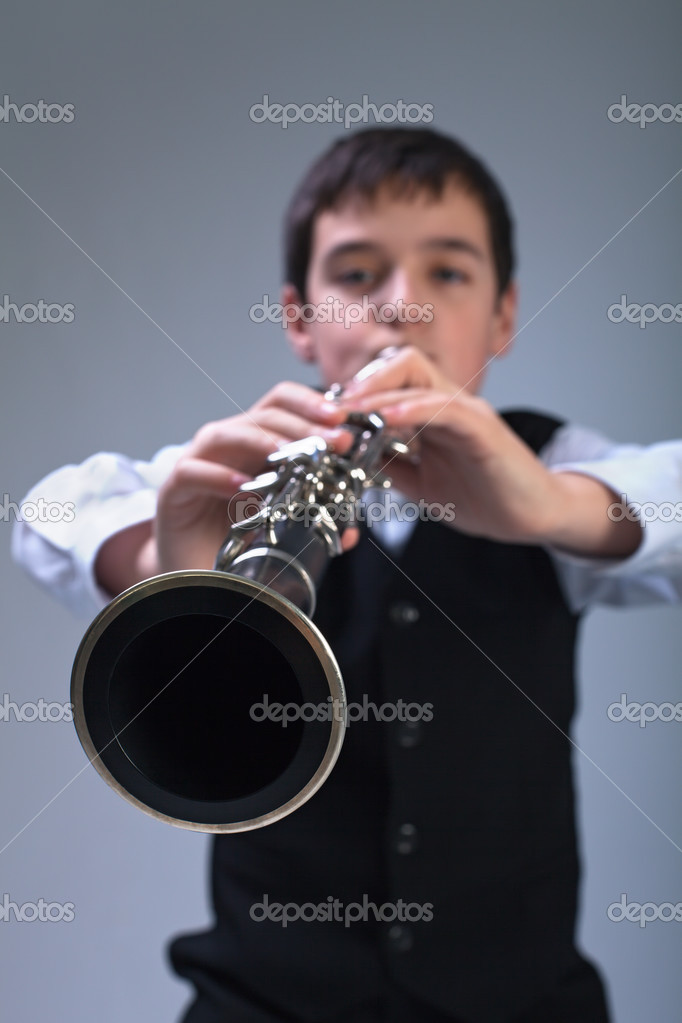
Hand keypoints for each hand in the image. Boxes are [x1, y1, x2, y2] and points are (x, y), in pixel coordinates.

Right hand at [154, 382, 356, 572]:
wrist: (191, 576)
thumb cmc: (235, 542)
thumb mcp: (281, 525)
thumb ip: (313, 520)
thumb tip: (350, 531)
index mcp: (255, 444)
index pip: (281, 404)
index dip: (311, 404)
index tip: (342, 420)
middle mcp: (226, 446)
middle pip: (262, 415)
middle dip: (302, 426)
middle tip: (333, 443)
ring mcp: (197, 463)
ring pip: (224, 434)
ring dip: (261, 441)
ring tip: (288, 455)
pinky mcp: (173, 490)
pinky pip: (192, 472)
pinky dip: (218, 476)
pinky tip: (242, 488)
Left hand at [339, 346, 641, 557]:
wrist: (532, 516)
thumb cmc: (485, 496)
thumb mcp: (422, 483)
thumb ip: (390, 466)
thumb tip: (350, 459)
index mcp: (435, 413)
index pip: (392, 381)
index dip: (357, 392)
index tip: (327, 417)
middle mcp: (451, 404)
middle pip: (403, 363)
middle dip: (363, 382)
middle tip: (332, 410)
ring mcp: (469, 413)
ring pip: (420, 379)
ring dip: (378, 393)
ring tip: (349, 412)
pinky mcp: (484, 431)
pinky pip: (446, 409)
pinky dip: (414, 410)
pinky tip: (388, 420)